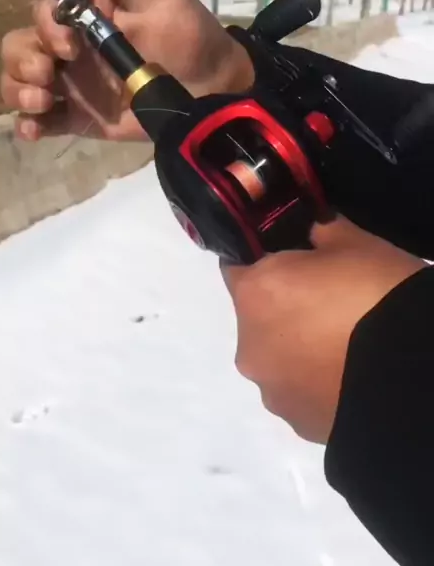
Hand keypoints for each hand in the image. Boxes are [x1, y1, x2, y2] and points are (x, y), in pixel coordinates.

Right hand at [0, 0, 252, 141]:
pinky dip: (28, 125)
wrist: (211, 89)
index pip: (44, 13)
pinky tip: (35, 130)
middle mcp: (70, 48)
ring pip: (19, 82)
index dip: (47, 28)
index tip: (71, 48)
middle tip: (50, 79)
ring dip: (19, 91)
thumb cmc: (188, 36)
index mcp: (86, 14)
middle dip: (23, 62)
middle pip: (20, 47)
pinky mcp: (77, 117)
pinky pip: (39, 121)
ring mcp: (71, 84)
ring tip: (43, 102)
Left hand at [221, 218, 424, 443]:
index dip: (266, 260)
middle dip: (285, 307)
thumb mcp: (353, 241)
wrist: (416, 374)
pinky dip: (315, 383)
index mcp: (253, 293)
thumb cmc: (378, 294)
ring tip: (347, 345)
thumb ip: (317, 229)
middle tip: (332, 302)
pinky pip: (298, 392)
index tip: (298, 262)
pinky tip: (350, 375)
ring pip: (277, 358)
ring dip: (298, 349)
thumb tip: (307, 228)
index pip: (236, 265)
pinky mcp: (298, 424)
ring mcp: (272, 390)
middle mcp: (249, 345)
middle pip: (257, 316)